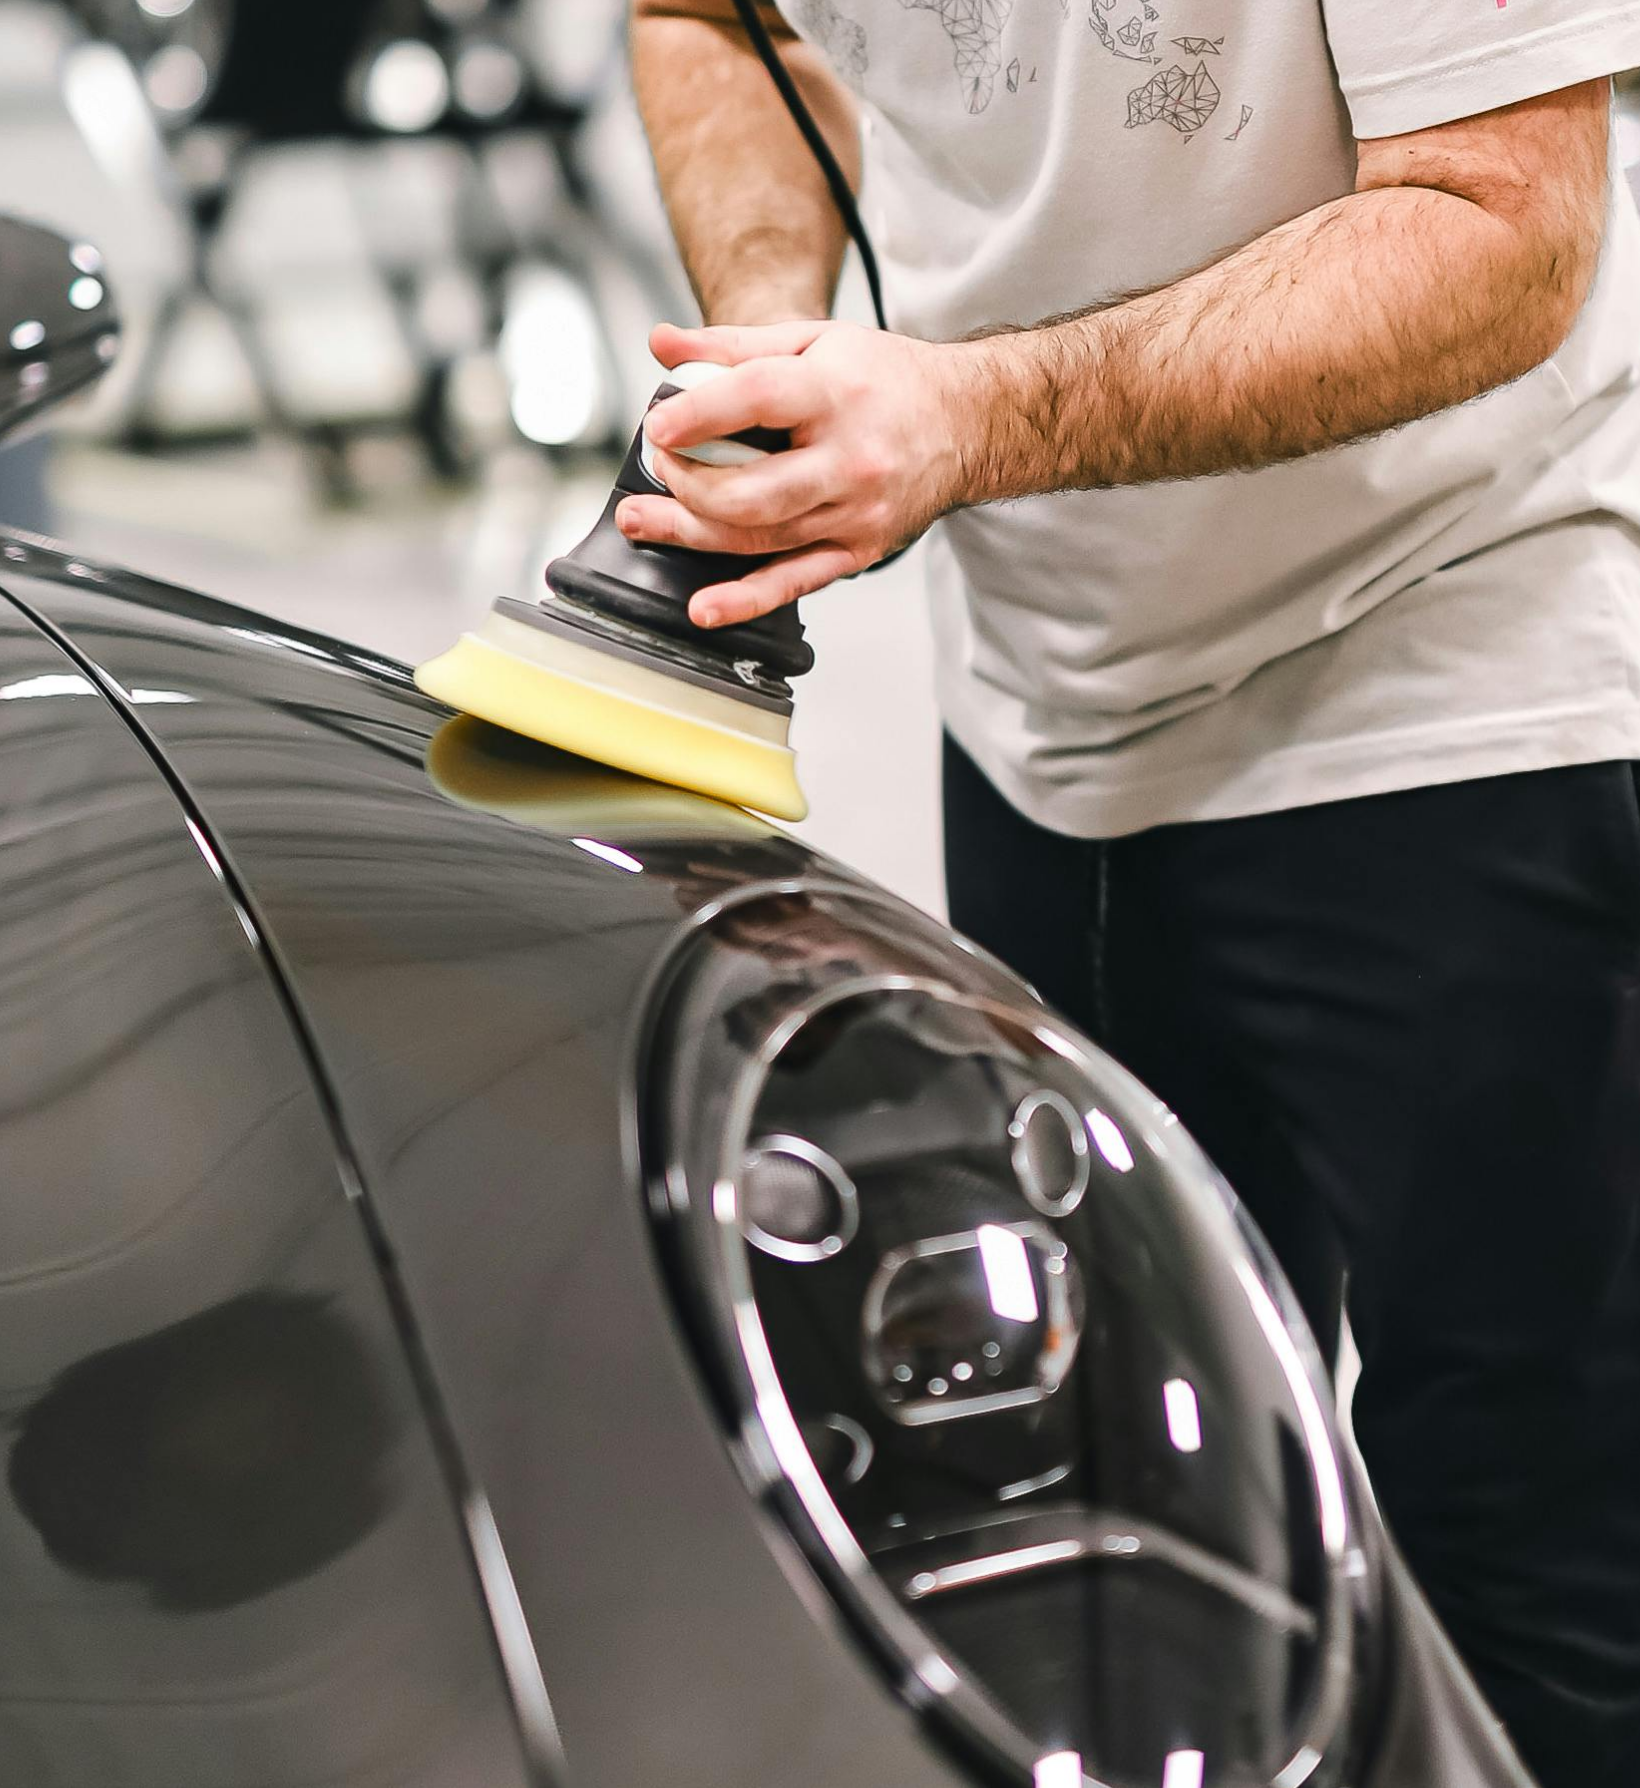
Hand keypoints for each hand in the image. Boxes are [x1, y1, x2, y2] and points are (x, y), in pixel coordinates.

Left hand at [615, 318, 978, 625]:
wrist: (967, 422)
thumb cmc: (886, 380)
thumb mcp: (814, 340)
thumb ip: (733, 344)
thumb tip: (661, 345)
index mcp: (837, 393)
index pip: (757, 400)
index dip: (699, 415)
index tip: (658, 426)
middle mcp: (851, 459)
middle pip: (752, 490)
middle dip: (688, 485)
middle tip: (658, 467)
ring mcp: (857, 513)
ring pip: (761, 538)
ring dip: (692, 534)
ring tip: (644, 522)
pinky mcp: (859, 551)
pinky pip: (795, 582)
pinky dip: (745, 600)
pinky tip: (706, 608)